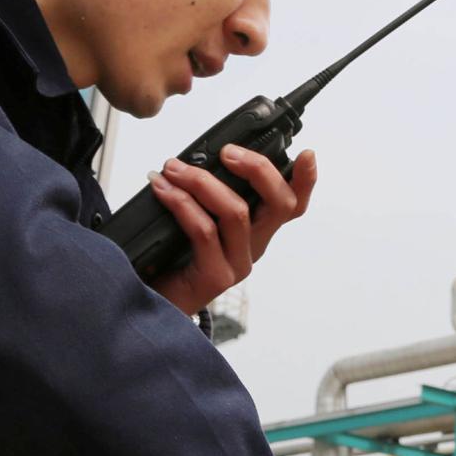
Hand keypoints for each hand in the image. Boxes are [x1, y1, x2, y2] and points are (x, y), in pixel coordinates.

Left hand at [144, 145, 318, 316]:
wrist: (149, 304)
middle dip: (258, 169)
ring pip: (238, 212)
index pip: (291, 205)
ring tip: (172, 168)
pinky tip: (162, 189)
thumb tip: (191, 156)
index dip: (305, 180)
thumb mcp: (195, 216)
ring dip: (203, 182)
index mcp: (256, 229)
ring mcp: (238, 264)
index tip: (306, 154)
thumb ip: (204, 193)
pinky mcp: (216, 278)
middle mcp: (253, 247)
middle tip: (227, 151)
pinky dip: (181, 203)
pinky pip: (205, 231)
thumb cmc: (168, 256)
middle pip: (280, 205)